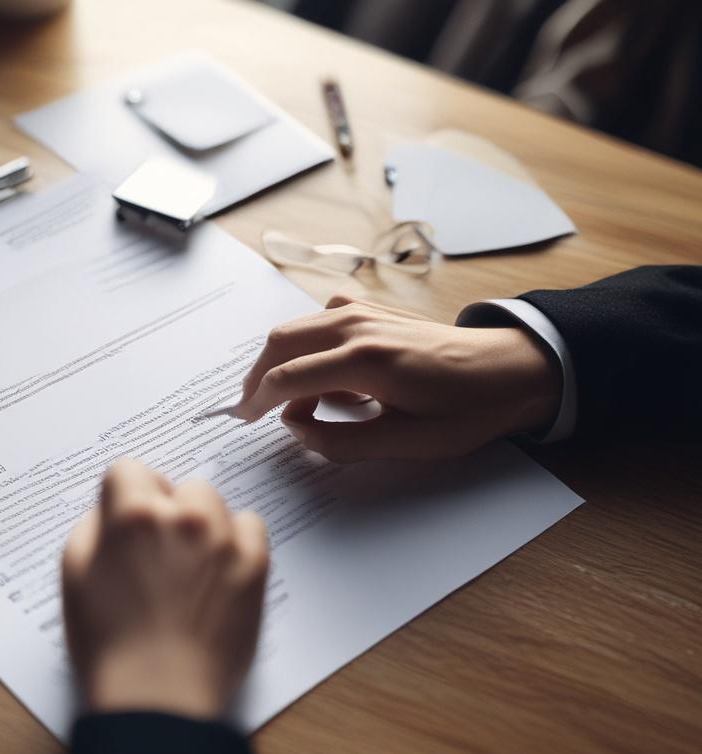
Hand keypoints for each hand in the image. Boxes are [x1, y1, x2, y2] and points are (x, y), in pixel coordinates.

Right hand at [62, 459, 269, 718]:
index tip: (128, 522)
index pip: (129, 469)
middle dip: (167, 510)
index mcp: (133, 515)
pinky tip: (218, 571)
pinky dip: (236, 540)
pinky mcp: (255, 563)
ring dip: (202, 523)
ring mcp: (224, 539)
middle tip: (159, 553)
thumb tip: (112, 508)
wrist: (159, 697)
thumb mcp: (74, 574)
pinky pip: (250, 525)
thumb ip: (94, 525)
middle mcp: (183, 517)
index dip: (125, 496)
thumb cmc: (109, 643)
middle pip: (177, 486)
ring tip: (189, 567)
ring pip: (213, 503)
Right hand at [235, 295, 561, 461]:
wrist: (511, 368)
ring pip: (296, 327)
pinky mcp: (372, 309)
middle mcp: (357, 326)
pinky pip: (320, 320)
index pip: (287, 378)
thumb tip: (298, 430)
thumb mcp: (407, 443)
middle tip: (251, 408)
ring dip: (282, 361)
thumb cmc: (466, 409)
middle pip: (281, 342)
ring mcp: (364, 311)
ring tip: (293, 401)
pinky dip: (307, 345)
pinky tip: (326, 374)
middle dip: (257, 376)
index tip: (244, 420)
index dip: (257, 401)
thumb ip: (343, 442)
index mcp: (364, 361)